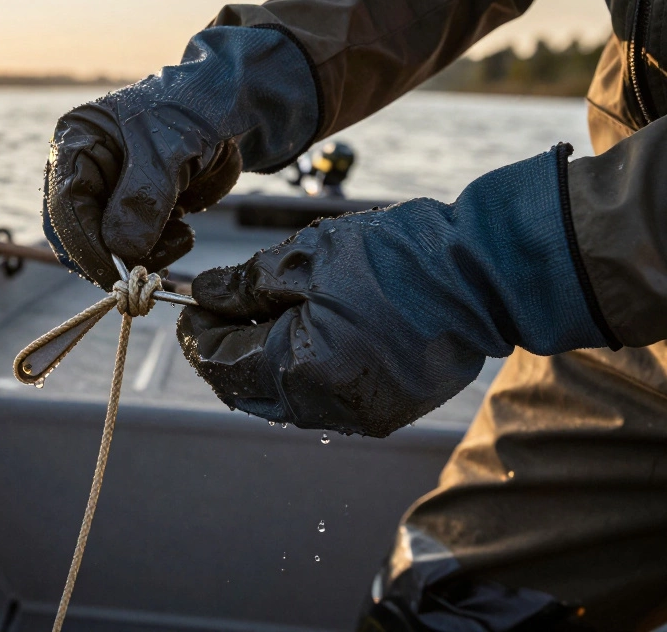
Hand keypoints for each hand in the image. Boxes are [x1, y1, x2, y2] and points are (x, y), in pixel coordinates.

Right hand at [43, 25, 318, 288]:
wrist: (225, 111)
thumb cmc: (193, 113)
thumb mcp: (169, 152)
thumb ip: (144, 199)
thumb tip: (122, 250)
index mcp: (76, 140)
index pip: (66, 203)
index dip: (87, 244)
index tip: (117, 275)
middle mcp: (79, 169)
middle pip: (75, 231)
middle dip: (113, 254)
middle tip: (154, 266)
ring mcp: (101, 192)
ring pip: (101, 246)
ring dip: (140, 255)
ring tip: (180, 236)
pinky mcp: (124, 211)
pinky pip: (127, 247)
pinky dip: (153, 251)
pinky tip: (181, 231)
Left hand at [176, 146, 613, 436]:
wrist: (484, 275)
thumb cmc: (397, 257)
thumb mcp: (306, 257)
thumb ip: (245, 284)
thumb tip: (203, 293)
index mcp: (299, 369)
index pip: (220, 363)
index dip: (196, 333)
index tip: (190, 304)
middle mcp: (324, 406)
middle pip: (244, 389)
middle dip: (221, 350)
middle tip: (216, 309)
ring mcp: (357, 415)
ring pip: (280, 397)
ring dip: (257, 360)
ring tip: (258, 312)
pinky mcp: (383, 411)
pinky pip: (318, 399)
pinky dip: (296, 369)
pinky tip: (299, 329)